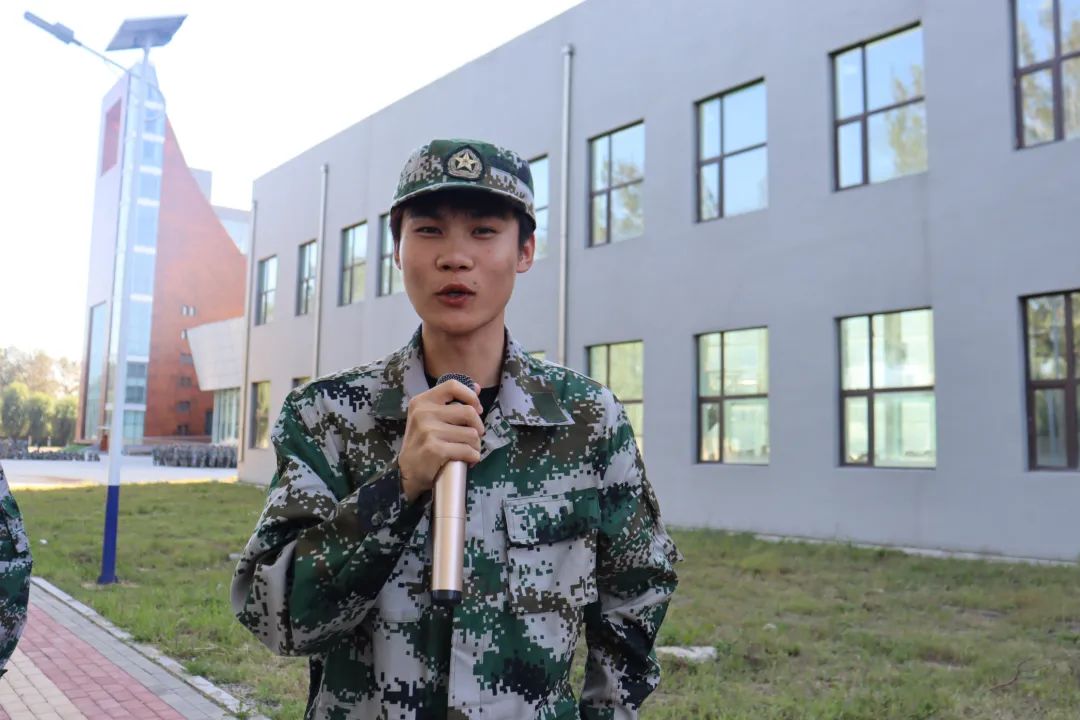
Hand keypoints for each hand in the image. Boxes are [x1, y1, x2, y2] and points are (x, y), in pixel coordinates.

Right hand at [398, 379, 483, 503]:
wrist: (407, 471)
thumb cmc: (422, 442)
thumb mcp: (429, 417)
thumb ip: (450, 402)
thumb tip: (476, 388)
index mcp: (422, 401)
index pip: (452, 386)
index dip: (470, 396)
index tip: (477, 409)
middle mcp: (423, 413)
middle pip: (468, 412)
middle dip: (478, 427)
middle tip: (475, 437)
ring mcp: (428, 431)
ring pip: (471, 434)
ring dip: (476, 445)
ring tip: (469, 451)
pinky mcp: (435, 449)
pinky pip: (467, 450)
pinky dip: (473, 457)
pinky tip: (467, 461)